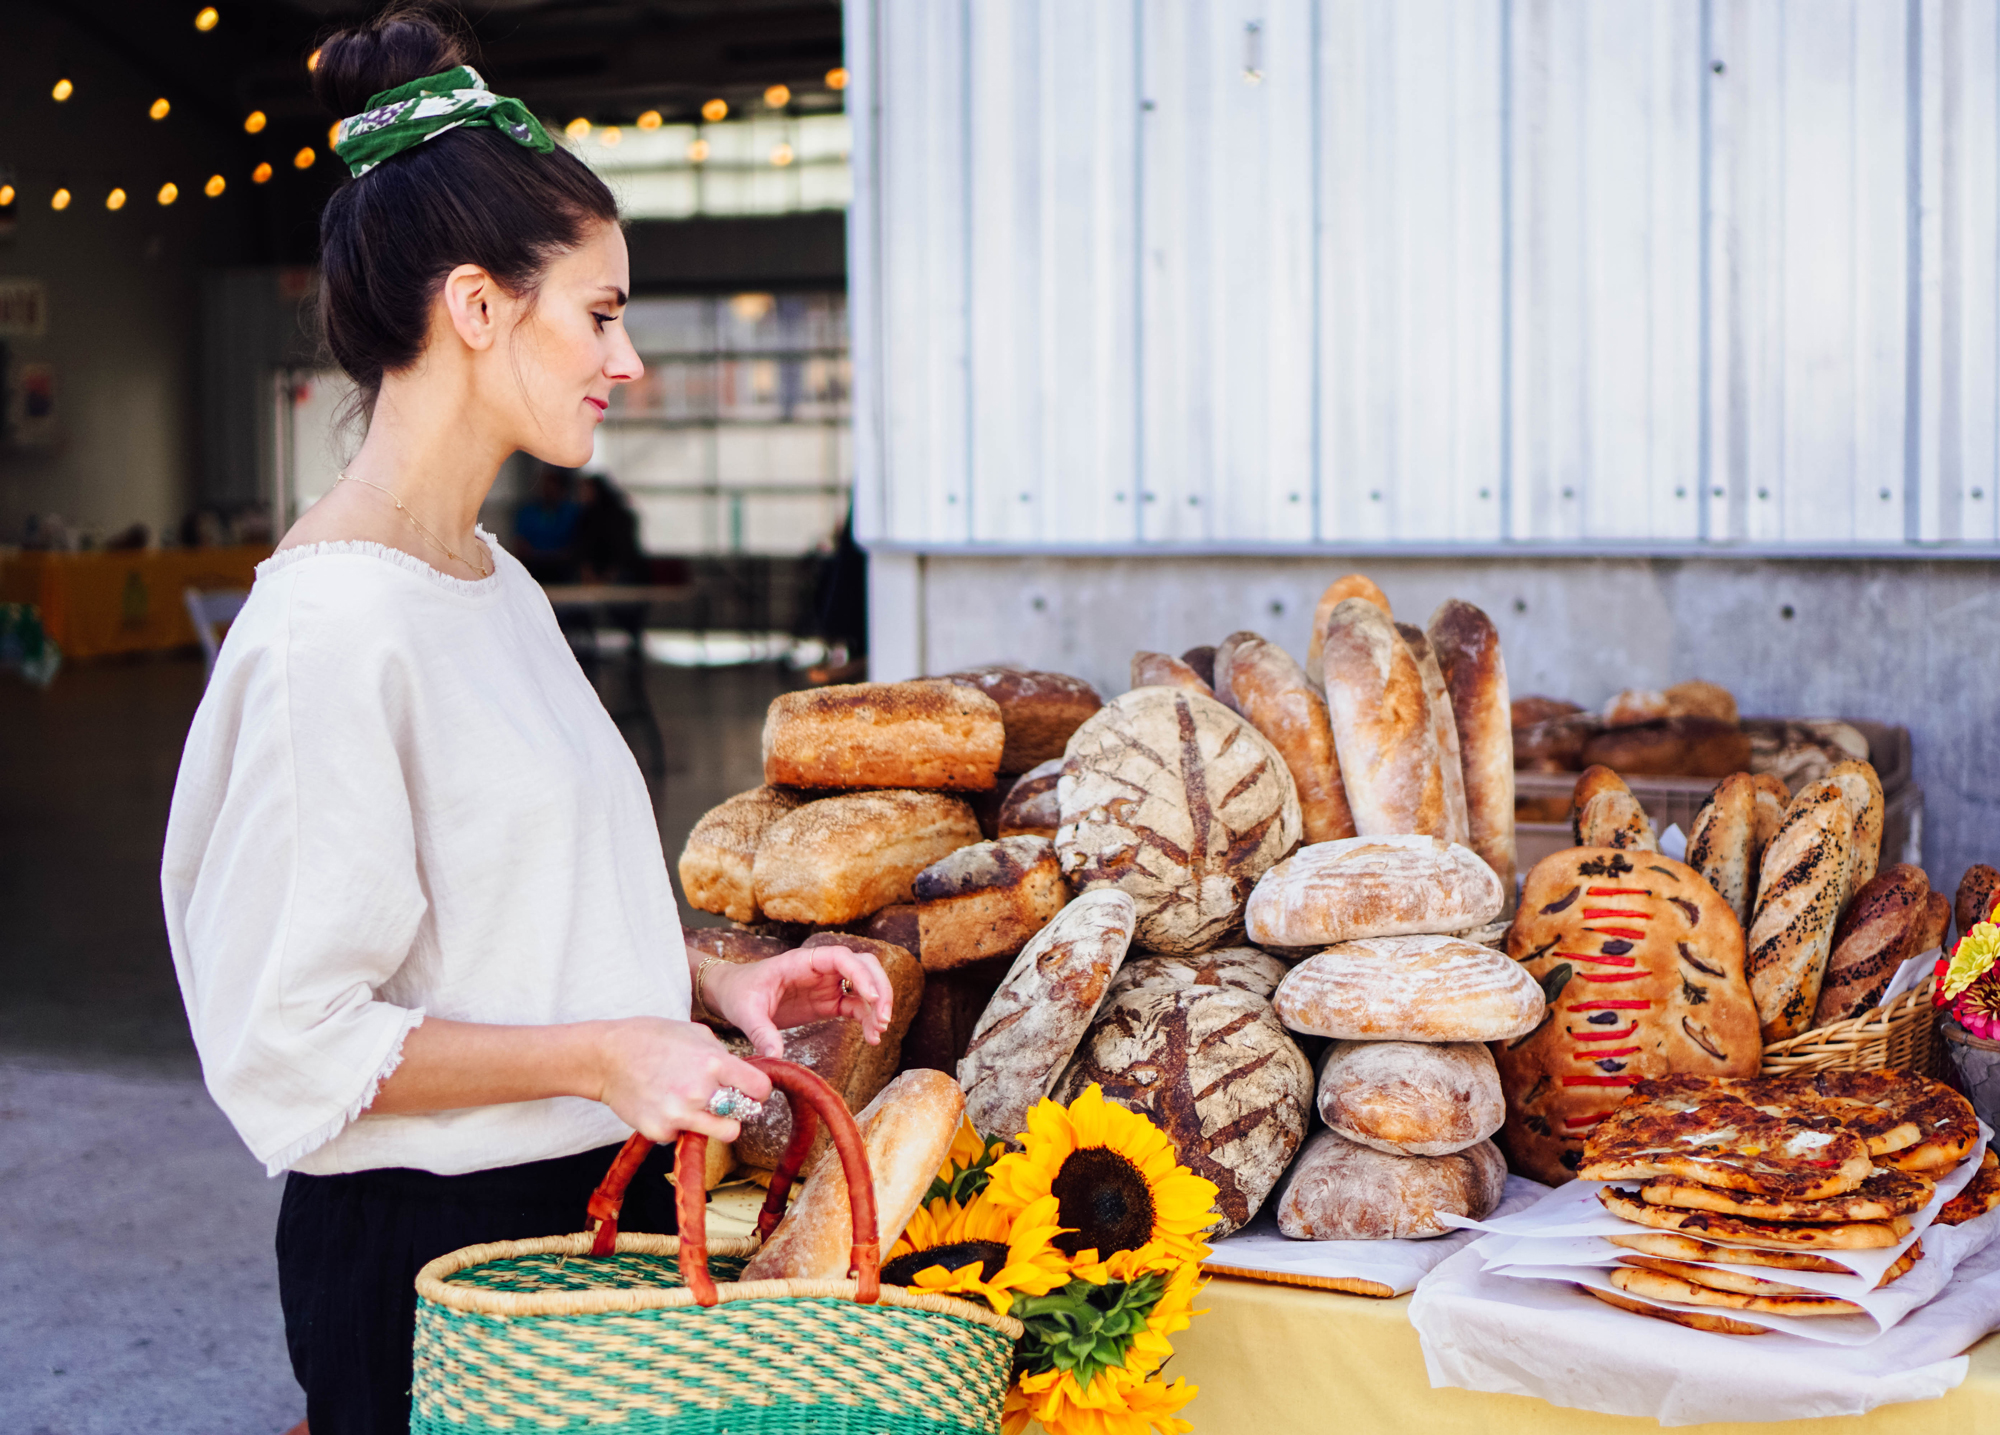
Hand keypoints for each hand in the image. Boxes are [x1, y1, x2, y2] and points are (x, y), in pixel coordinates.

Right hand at [591, 1017, 773, 1143]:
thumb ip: (723, 1055)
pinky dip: (680, 1126)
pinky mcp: (660, 1131)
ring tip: (699, 1107)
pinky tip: (665, 1106)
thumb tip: (745, 1073)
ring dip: (716, 1123)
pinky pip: (685, 1136)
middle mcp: (699, 1091)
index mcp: (713, 1062)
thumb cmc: (652, 1038)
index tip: (752, 1090)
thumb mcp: (696, 1033)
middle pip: (744, 1116)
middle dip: (738, 1108)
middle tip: (723, 1100)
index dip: (758, 1090)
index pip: (760, 1088)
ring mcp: (679, 1115)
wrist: (606, 1058)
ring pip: (723, 1133)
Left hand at [703, 946, 893, 1058]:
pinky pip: (857, 1006)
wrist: (732, 995)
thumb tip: (775, 1056)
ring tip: (880, 1031)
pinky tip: (873, 1038)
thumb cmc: (739, 994)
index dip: (861, 974)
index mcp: (802, 962)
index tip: (872, 998)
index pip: (841, 957)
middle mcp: (820, 969)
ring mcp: (827, 985)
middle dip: (880, 988)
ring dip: (879, 1005)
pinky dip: (868, 1019)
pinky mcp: (828, 1002)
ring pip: (866, 985)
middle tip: (884, 1017)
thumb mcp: (745, 1012)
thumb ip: (761, 1032)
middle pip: (864, 966)